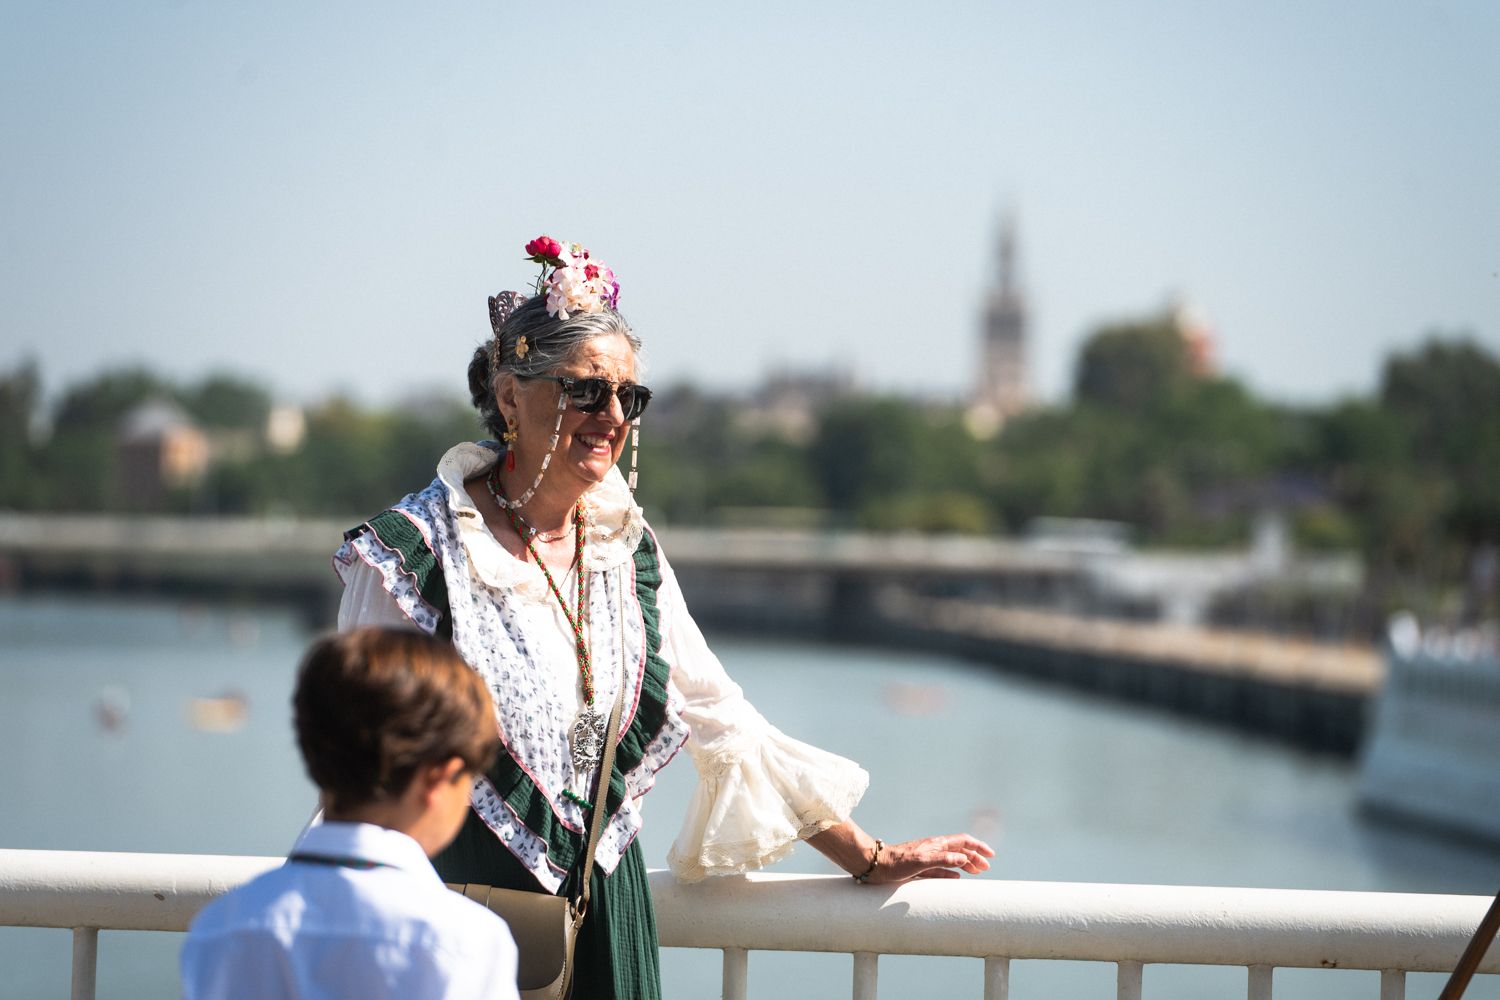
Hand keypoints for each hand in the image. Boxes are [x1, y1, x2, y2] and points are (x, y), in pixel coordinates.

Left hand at [864, 833, 993, 883]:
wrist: (874, 865)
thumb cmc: (896, 863)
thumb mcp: (920, 862)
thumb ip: (942, 860)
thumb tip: (963, 858)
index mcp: (936, 844)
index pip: (963, 841)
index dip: (978, 846)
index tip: (990, 855)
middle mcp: (933, 848)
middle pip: (959, 849)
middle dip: (974, 856)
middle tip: (986, 867)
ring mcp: (926, 858)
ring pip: (952, 859)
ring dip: (965, 864)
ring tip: (976, 872)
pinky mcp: (919, 868)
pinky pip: (940, 869)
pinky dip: (951, 872)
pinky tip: (956, 878)